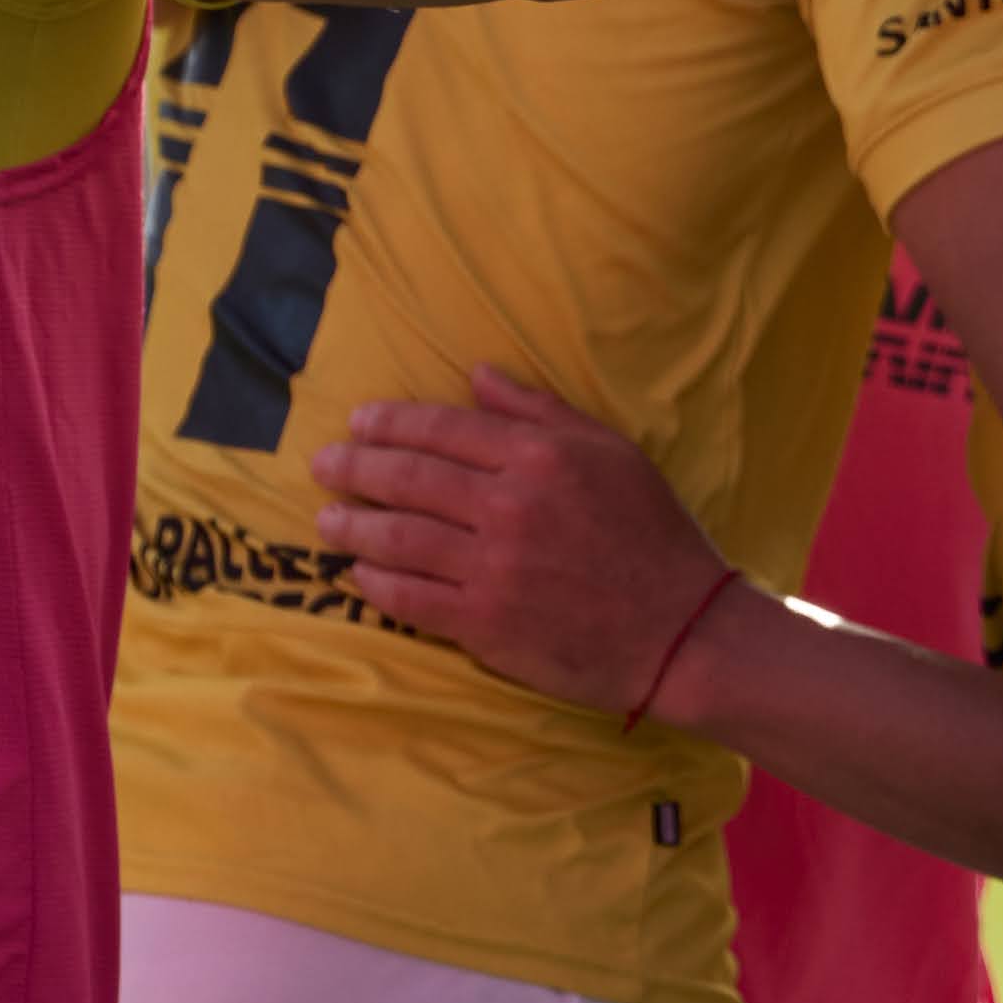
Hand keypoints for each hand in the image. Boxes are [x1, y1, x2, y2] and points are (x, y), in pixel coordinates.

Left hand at [310, 365, 733, 717]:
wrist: (678, 629)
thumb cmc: (651, 533)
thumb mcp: (611, 451)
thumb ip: (540, 410)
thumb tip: (478, 374)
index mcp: (538, 456)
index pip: (443, 428)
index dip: (392, 422)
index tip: (359, 422)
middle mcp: (508, 505)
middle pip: (408, 478)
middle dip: (356, 467)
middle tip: (324, 465)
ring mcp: (492, 566)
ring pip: (399, 537)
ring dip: (353, 525)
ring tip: (327, 519)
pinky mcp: (484, 623)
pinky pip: (411, 598)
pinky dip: (377, 583)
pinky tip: (358, 573)